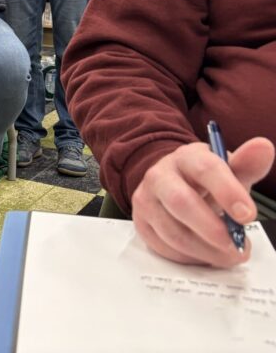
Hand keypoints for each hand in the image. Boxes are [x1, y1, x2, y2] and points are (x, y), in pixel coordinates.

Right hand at [130, 137, 274, 266]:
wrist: (171, 186)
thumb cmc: (206, 182)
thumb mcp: (228, 172)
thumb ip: (247, 164)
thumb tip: (264, 147)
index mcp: (185, 157)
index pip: (204, 169)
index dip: (227, 192)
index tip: (248, 215)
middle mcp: (159, 175)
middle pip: (181, 202)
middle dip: (212, 228)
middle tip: (238, 246)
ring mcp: (146, 200)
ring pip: (173, 232)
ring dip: (207, 250)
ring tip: (230, 255)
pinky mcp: (140, 223)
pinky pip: (166, 247)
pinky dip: (192, 257)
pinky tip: (207, 253)